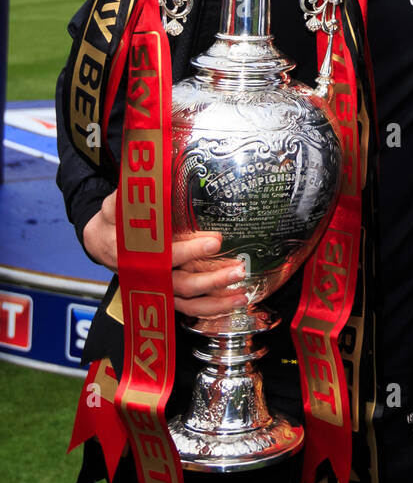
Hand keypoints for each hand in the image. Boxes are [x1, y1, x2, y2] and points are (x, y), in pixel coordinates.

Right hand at [82, 190, 248, 317]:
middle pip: (179, 282)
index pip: (163, 255)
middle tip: (237, 268)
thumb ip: (131, 195)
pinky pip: (190, 309)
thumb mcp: (114, 205)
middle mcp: (147, 274)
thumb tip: (152, 173)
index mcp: (132, 252)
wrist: (101, 241)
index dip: (189, 250)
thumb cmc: (113, 220)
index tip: (216, 241)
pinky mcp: (166, 295)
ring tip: (242, 291)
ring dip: (216, 298)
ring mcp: (157, 287)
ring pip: (187, 300)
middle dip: (211, 279)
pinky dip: (213, 309)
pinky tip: (235, 301)